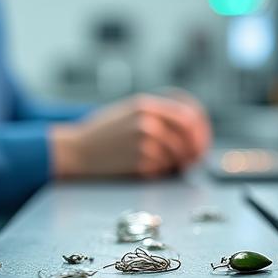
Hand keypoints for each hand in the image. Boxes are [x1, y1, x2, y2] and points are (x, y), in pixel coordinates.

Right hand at [49, 93, 212, 178]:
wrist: (77, 150)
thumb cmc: (102, 133)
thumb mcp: (128, 111)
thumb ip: (155, 114)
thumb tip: (188, 124)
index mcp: (145, 105)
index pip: (187, 116)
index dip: (198, 130)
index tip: (200, 140)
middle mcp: (147, 122)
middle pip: (185, 139)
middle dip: (193, 151)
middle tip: (192, 158)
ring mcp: (144, 143)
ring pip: (174, 157)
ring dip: (173, 163)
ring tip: (159, 164)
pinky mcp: (140, 163)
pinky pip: (161, 169)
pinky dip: (158, 172)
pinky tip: (146, 169)